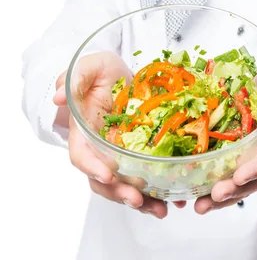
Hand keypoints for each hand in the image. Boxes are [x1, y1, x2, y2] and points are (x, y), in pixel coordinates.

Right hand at [53, 51, 185, 218]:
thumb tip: (59, 97)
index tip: (107, 175)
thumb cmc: (101, 70)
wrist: (120, 72)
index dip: (92, 167)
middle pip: (103, 179)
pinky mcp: (139, 153)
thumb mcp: (89, 67)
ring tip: (161, 209)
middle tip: (138, 200)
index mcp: (83, 130)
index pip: (81, 155)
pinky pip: (146, 177)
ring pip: (124, 184)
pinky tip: (175, 198)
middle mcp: (99, 148)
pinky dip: (159, 190)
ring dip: (141, 201)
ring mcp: (119, 153)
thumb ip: (74, 79)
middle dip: (119, 192)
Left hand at [194, 51, 256, 213]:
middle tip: (212, 196)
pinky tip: (191, 192)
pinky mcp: (239, 148)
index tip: (239, 177)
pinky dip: (211, 183)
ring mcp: (255, 150)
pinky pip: (227, 170)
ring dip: (222, 196)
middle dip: (236, 190)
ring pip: (242, 180)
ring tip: (198, 206)